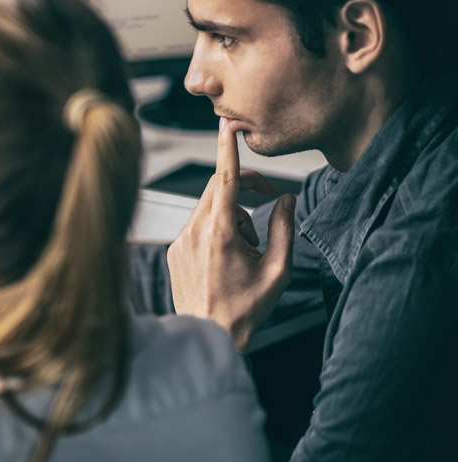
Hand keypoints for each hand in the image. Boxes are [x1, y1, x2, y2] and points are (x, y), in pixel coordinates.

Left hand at [167, 118, 296, 351]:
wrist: (209, 335)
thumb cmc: (245, 308)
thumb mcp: (278, 270)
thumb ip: (285, 229)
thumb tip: (286, 200)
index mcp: (219, 233)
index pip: (223, 179)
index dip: (227, 149)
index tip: (226, 125)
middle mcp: (194, 231)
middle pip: (217, 188)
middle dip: (244, 187)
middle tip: (269, 198)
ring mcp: (180, 241)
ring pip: (209, 207)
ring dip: (233, 215)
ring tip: (249, 249)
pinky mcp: (174, 250)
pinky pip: (197, 225)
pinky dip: (216, 230)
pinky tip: (228, 257)